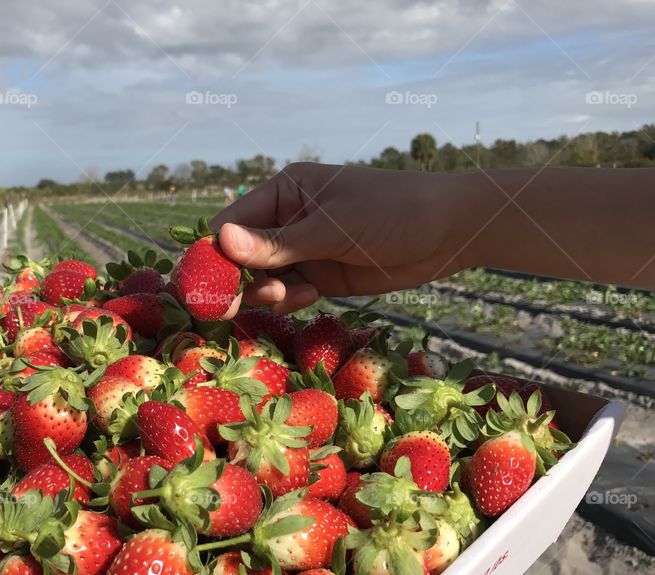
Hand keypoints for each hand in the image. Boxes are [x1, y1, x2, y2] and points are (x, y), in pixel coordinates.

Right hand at [211, 163, 463, 315]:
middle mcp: (286, 219)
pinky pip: (288, 292)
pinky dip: (288, 300)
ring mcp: (303, 249)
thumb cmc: (391, 212)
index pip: (232, 223)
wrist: (449, 232)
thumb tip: (220, 241)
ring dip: (268, 291)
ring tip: (288, 295)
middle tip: (237, 304)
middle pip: (241, 255)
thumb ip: (277, 244)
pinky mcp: (320, 275)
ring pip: (263, 278)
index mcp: (284, 191)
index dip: (215, 252)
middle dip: (239, 278)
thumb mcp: (332, 228)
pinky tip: (307, 298)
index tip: (205, 285)